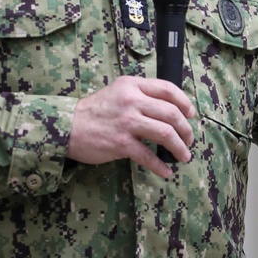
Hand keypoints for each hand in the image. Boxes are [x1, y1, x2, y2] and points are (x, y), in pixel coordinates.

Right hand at [68, 76, 194, 179]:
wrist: (67, 127)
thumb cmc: (92, 112)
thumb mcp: (116, 92)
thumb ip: (138, 95)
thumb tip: (167, 110)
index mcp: (131, 85)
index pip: (167, 89)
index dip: (184, 102)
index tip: (190, 114)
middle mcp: (131, 100)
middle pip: (171, 113)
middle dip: (186, 130)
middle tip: (189, 140)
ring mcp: (127, 122)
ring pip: (165, 133)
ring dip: (180, 147)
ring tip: (184, 156)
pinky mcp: (121, 143)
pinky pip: (148, 156)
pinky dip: (160, 166)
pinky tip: (166, 171)